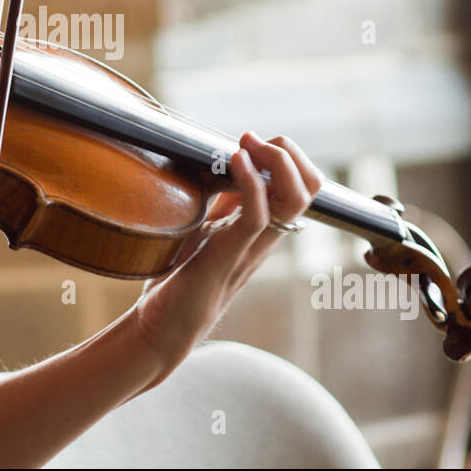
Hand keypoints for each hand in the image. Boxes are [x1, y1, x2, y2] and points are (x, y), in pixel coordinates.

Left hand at [128, 132, 322, 389]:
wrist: (160, 329)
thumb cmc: (180, 281)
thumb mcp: (204, 230)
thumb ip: (220, 204)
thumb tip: (222, 167)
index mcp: (261, 231)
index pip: (303, 188)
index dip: (289, 157)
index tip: (253, 142)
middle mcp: (263, 239)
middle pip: (310, 190)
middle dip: (290, 154)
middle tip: (253, 140)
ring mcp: (249, 248)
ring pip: (295, 200)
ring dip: (276, 162)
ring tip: (247, 145)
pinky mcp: (226, 257)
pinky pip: (257, 216)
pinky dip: (251, 182)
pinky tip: (235, 160)